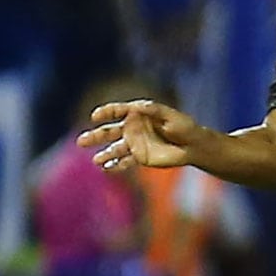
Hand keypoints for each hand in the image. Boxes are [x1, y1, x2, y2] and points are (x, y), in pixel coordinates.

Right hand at [78, 99, 202, 171]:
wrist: (194, 146)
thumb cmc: (185, 127)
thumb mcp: (170, 116)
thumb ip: (154, 111)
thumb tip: (137, 107)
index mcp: (138, 113)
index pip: (117, 111)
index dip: (106, 112)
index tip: (96, 117)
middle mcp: (132, 128)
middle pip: (110, 131)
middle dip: (96, 136)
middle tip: (81, 141)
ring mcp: (135, 143)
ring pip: (115, 148)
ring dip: (104, 154)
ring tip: (95, 160)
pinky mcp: (140, 157)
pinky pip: (125, 162)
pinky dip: (116, 165)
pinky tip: (106, 169)